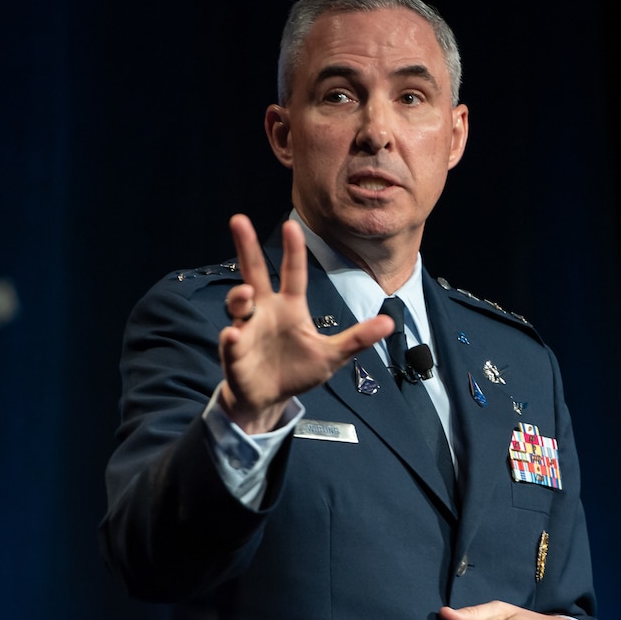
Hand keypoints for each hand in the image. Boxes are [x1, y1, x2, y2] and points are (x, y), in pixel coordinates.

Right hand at [217, 214, 392, 431]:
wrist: (271, 399)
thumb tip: (390, 322)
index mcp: (290, 307)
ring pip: (239, 304)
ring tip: (247, 294)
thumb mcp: (332, 356)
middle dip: (246, 247)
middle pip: (254, 273)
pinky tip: (233, 336)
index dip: (293, 250)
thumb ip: (358, 339)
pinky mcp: (235, 353)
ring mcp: (247, 330)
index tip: (291, 225)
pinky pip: (230, 342)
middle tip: (239, 221)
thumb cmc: (299, 371)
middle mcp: (266, 311)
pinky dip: (230, 339)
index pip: (293, 272)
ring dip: (239, 297)